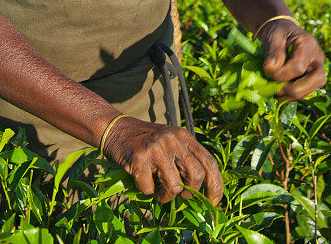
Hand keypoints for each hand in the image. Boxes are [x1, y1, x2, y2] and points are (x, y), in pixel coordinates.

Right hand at [102, 116, 223, 204]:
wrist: (116, 129)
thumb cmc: (146, 142)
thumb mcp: (171, 143)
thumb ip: (185, 160)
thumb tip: (201, 193)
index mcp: (184, 136)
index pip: (209, 162)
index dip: (215, 185)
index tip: (213, 202)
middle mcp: (173, 139)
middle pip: (196, 175)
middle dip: (190, 193)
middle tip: (180, 194)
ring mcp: (156, 148)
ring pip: (174, 186)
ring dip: (166, 196)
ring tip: (158, 191)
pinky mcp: (139, 158)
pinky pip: (149, 189)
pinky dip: (147, 191)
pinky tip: (141, 179)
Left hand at [260, 20, 325, 99]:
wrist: (283, 32)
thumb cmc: (278, 32)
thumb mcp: (273, 36)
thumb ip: (273, 50)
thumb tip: (271, 68)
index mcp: (309, 44)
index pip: (299, 67)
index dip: (281, 74)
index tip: (266, 71)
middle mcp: (318, 58)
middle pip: (314, 81)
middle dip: (289, 88)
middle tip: (271, 86)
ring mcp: (317, 70)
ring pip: (309, 91)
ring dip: (288, 94)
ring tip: (272, 88)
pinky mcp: (312, 79)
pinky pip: (304, 93)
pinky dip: (289, 95)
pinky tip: (277, 90)